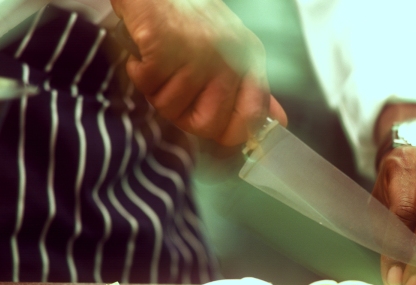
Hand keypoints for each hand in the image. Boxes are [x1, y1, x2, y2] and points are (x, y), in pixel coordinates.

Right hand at [110, 0, 286, 145]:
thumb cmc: (190, 20)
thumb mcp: (231, 52)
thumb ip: (253, 92)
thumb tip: (277, 123)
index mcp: (249, 60)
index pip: (251, 119)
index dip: (229, 134)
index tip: (207, 124)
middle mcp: (229, 57)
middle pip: (207, 125)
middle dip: (182, 116)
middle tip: (173, 90)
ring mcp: (199, 53)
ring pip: (171, 108)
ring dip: (156, 91)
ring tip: (159, 64)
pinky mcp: (166, 46)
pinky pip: (148, 85)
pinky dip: (138, 73)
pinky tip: (144, 55)